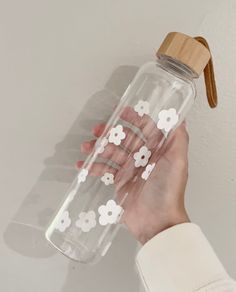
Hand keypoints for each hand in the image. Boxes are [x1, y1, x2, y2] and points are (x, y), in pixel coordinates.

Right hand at [77, 107, 189, 243]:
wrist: (157, 221)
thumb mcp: (178, 162)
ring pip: (112, 152)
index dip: (135, 118)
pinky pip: (105, 170)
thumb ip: (179, 138)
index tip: (121, 111)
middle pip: (125, 138)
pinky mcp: (120, 182)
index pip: (145, 128)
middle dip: (111, 132)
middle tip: (97, 129)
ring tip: (86, 147)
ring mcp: (130, 169)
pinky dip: (93, 167)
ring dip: (98, 148)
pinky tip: (82, 165)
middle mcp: (143, 157)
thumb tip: (179, 117)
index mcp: (157, 150)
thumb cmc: (168, 190)